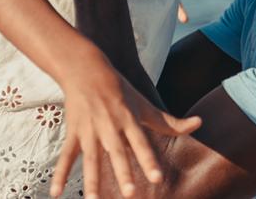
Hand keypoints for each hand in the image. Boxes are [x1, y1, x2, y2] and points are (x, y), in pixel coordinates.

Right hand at [50, 48, 201, 198]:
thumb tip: (200, 123)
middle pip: (117, 152)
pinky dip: (59, 174)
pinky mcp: (74, 133)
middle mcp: (110, 126)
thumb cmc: (120, 89)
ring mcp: (90, 130)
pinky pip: (66, 156)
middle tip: (130, 193)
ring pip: (91, 158)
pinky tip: (55, 194)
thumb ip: (170, 121)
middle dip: (123, 172)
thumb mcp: (145, 104)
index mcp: (129, 119)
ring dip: (91, 180)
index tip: (157, 178)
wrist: (86, 69)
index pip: (142, 143)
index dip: (149, 159)